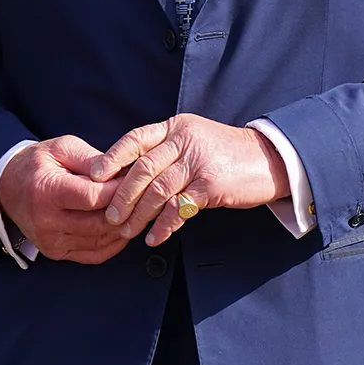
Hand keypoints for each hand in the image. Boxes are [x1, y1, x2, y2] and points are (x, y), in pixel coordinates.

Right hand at [0, 136, 127, 263]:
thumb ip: (93, 160)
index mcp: (47, 192)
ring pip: (101, 240)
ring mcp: (50, 241)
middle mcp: (46, 222)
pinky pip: (94, 255)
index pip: (94, 198)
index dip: (119, 190)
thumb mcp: (63, 148)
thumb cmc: (38, 163)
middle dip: (127, 209)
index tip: (135, 179)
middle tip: (143, 195)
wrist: (7, 187)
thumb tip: (122, 171)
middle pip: (100, 222)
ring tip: (137, 209)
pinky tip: (123, 227)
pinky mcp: (56, 252)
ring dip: (123, 226)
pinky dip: (114, 243)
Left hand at [89, 114, 291, 246]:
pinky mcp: (211, 184)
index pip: (136, 139)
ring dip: (139, 214)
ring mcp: (199, 161)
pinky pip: (179, 208)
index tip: (93, 177)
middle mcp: (185, 139)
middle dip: (122, 195)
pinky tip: (155, 237)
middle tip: (111, 216)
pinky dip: (164, 226)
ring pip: (157, 190)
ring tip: (128, 231)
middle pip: (142, 168)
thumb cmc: (228, 154)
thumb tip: (130, 174)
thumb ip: (167, 150)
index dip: (112, 157)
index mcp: (177, 127)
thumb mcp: (196, 139)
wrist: (270, 160)